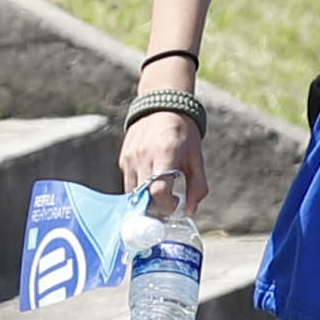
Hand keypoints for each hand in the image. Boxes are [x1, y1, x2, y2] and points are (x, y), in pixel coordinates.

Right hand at [121, 107, 205, 222]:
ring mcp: (130, 158)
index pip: (158, 190)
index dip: (166, 205)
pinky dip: (139, 189)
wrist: (162, 108)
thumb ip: (197, 185)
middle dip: (156, 207)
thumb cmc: (184, 133)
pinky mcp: (123, 159)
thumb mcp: (196, 158)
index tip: (175, 205)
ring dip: (145, 200)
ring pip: (132, 192)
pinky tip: (151, 183)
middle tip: (168, 205)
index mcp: (165, 154)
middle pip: (143, 195)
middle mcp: (143, 156)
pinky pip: (128, 182)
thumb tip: (190, 210)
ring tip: (160, 195)